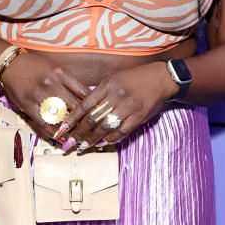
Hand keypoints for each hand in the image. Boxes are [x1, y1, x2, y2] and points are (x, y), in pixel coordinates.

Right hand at [0, 50, 92, 143]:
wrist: (10, 63)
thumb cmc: (34, 66)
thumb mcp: (55, 68)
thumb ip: (69, 82)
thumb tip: (85, 98)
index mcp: (61, 73)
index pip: (83, 92)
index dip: (92, 105)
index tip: (97, 114)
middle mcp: (52, 83)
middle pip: (74, 106)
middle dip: (84, 119)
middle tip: (90, 129)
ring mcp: (39, 95)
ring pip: (60, 116)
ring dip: (70, 128)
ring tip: (77, 136)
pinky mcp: (28, 105)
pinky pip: (43, 122)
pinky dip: (53, 132)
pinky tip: (59, 137)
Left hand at [57, 61, 174, 151]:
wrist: (161, 78)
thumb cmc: (134, 78)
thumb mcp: (113, 79)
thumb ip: (99, 93)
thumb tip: (83, 110)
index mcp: (107, 85)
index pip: (85, 104)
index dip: (72, 118)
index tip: (63, 129)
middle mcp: (117, 96)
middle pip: (93, 118)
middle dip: (79, 133)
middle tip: (69, 143)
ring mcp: (129, 107)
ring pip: (106, 127)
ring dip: (93, 139)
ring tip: (83, 146)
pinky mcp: (139, 116)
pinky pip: (122, 131)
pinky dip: (111, 139)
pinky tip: (103, 143)